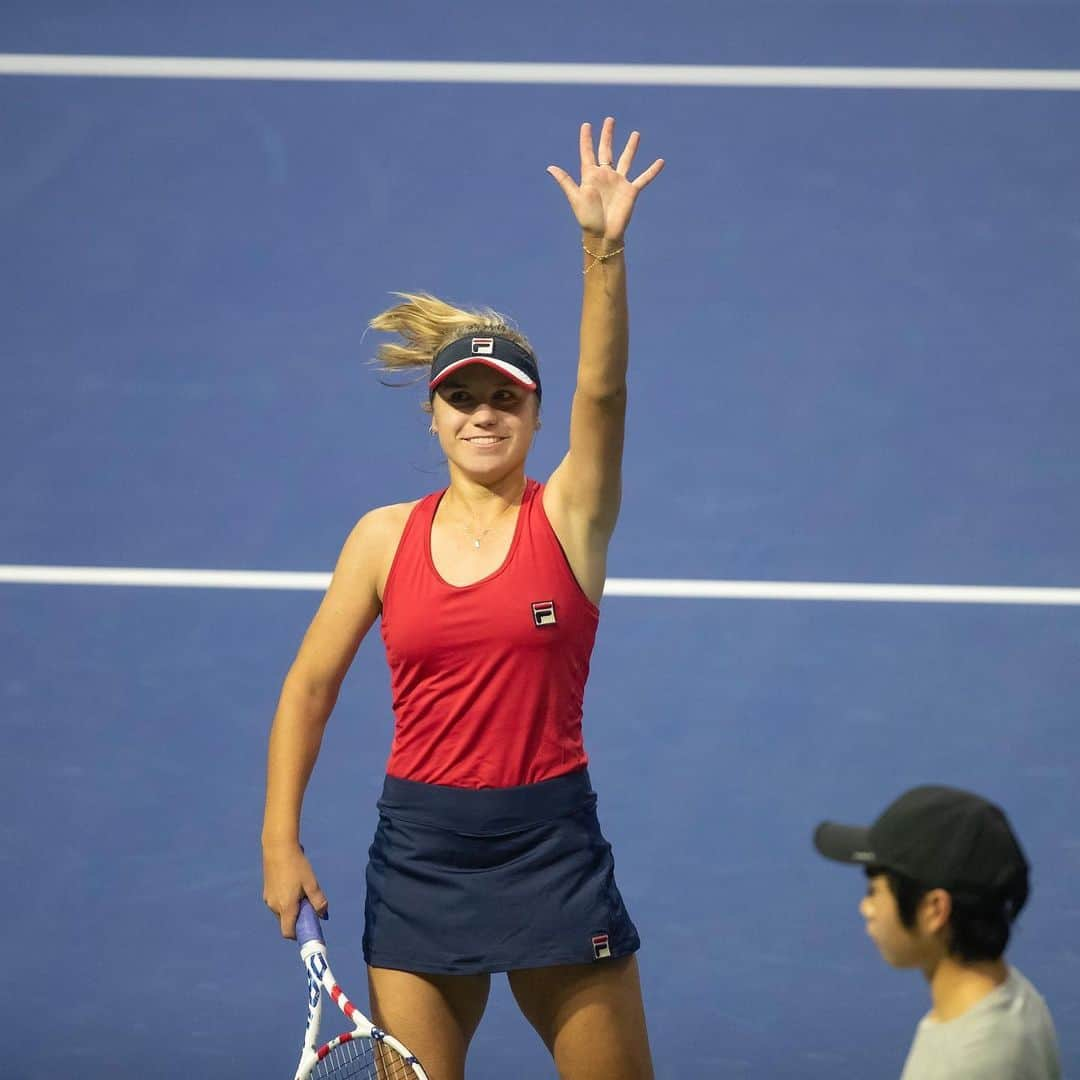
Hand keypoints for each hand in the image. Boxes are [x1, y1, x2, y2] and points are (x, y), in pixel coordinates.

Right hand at [262, 843, 327, 938]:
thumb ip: (318, 901)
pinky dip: (286, 900)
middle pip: (286, 922)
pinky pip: (277, 902)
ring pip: (282, 911)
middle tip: (308, 903)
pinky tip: (292, 882)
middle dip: (298, 917)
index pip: (288, 932)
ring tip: (300, 888)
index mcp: (285, 907)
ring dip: (291, 907)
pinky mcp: (266, 891)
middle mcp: (274, 906)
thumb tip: (323, 915)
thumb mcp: (311, 883)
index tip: (308, 927)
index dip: (298, 934)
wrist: (278, 847)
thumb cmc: (297, 865)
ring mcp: (268, 899)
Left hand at [547, 116, 663, 240]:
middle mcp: (605, 176)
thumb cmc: (587, 218)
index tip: (586, 125)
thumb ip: (565, 181)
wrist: (603, 234)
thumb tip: (549, 167)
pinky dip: (652, 171)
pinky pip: (644, 178)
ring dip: (631, 147)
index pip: (588, 153)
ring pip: (626, 159)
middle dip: (608, 135)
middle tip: (610, 120)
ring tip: (636, 134)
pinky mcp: (631, 191)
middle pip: (607, 150)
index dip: (586, 139)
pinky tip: (661, 161)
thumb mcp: (575, 197)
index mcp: (590, 176)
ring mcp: (619, 182)